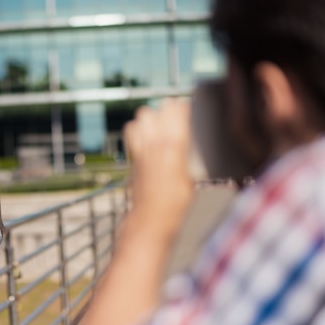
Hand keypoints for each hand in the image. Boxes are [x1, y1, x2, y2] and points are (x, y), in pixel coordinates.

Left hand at [124, 98, 193, 236]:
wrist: (151, 218)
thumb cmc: (177, 202)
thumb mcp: (192, 177)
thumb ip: (189, 155)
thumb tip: (191, 142)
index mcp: (174, 146)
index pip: (177, 110)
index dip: (184, 106)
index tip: (192, 109)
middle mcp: (155, 143)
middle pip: (156, 109)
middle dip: (166, 109)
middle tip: (176, 118)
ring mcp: (141, 148)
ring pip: (141, 116)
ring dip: (150, 118)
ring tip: (160, 126)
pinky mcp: (133, 155)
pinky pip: (132, 130)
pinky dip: (138, 129)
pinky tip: (148, 138)